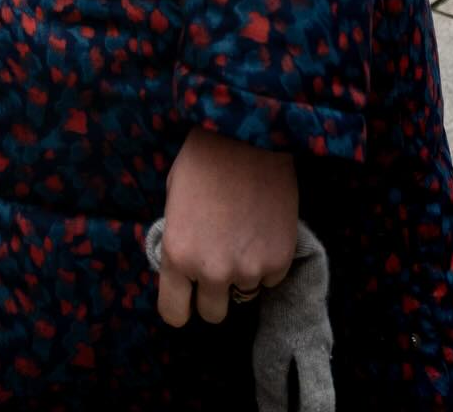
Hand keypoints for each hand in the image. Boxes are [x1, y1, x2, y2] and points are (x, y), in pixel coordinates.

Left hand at [156, 127, 296, 326]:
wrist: (246, 138)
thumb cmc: (202, 162)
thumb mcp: (173, 202)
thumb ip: (178, 242)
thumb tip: (184, 267)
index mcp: (178, 255)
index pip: (174, 314)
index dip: (180, 306)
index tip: (186, 297)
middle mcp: (212, 270)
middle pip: (212, 313)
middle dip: (214, 293)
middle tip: (219, 262)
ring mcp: (248, 270)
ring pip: (244, 293)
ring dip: (242, 272)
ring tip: (241, 233)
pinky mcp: (278, 262)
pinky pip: (269, 278)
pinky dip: (266, 261)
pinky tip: (261, 227)